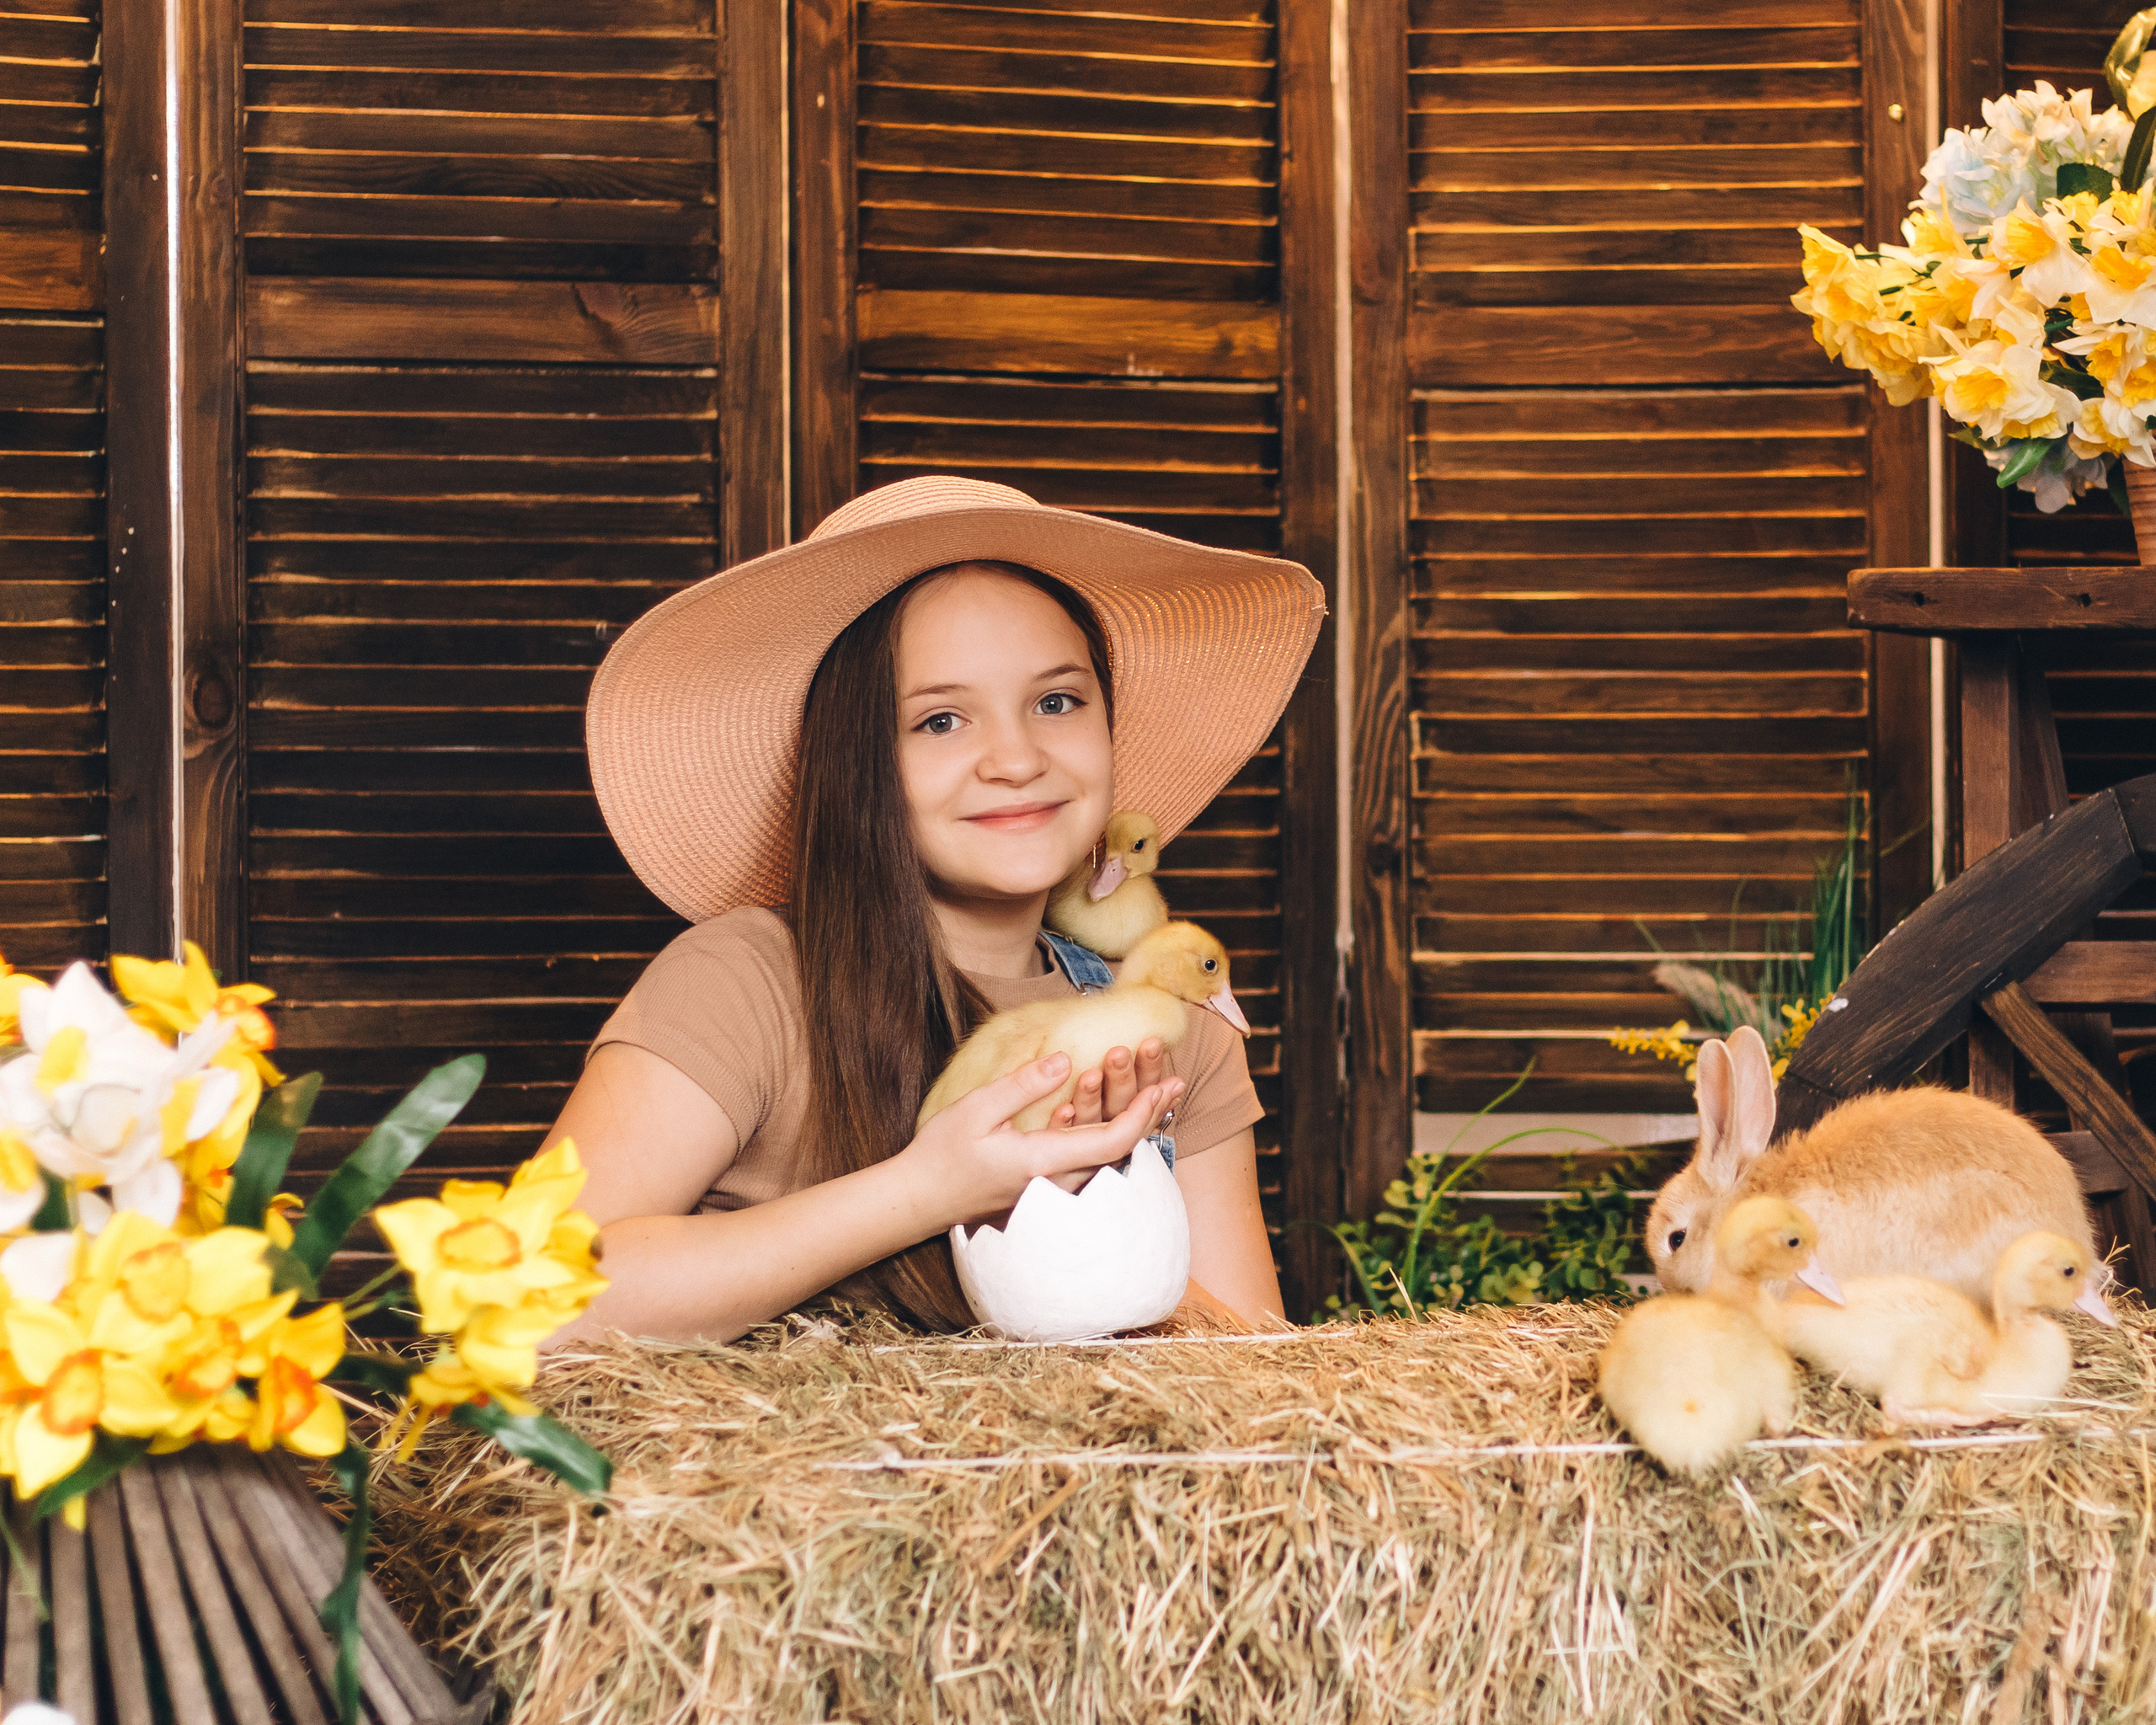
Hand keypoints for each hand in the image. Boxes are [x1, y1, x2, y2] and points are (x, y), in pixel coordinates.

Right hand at [896, 1054, 1182, 1230]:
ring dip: (1132, 1122)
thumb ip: (1023, 1085)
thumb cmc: (942, 1154)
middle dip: (1149, 1114)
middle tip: (1175, 1081)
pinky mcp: (1045, 1188)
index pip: (1110, 1142)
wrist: (920, 1200)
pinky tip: (1113, 1109)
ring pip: (1106, 1156)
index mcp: (1042, 1163)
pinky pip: (1086, 1160)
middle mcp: (1056, 1183)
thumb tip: (1068, 1058)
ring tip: (1156, 1090)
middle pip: (1119, 1150)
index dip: (1141, 1114)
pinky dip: (1107, 1132)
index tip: (1161, 1084)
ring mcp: (1052, 1190)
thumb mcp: (977, 1109)